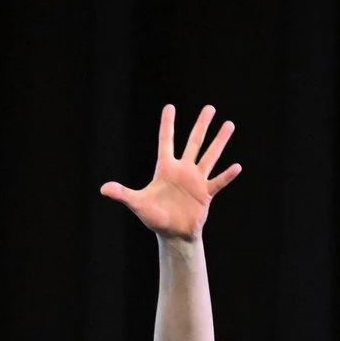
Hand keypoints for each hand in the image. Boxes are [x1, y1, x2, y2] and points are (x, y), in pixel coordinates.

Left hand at [99, 103, 241, 238]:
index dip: (167, 124)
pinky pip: (218, 182)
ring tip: (229, 125)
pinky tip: (236, 166)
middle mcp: (183, 170)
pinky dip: (226, 176)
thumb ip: (123, 194)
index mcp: (166, 169)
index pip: (166, 141)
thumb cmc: (155, 218)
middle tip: (209, 107)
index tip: (170, 106)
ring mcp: (196, 180)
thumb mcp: (138, 204)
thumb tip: (103, 189)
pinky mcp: (205, 194)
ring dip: (219, 142)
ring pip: (209, 156)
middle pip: (194, 142)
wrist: (173, 234)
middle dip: (201, 125)